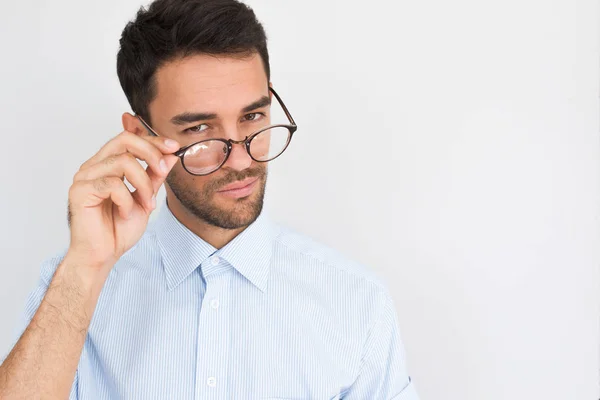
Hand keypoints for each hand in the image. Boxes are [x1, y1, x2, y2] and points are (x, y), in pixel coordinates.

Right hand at [66, 130, 179, 273]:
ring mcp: (84, 177)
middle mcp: (93, 166)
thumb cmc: (119, 229)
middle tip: (164, 170)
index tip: (174, 147)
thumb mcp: (146, 198)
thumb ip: (155, 176)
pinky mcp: (79, 191)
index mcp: (106, 164)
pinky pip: (112, 184)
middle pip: (124, 140)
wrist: (103, 255)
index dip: (153, 140)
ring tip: (146, 204)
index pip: (130, 140)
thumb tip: (171, 155)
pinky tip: (125, 213)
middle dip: (151, 153)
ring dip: (143, 184)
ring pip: (123, 162)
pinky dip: (126, 200)